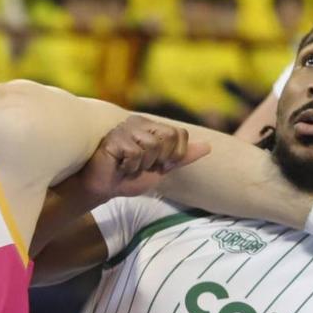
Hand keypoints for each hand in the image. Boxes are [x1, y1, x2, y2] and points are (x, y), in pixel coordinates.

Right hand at [77, 115, 209, 201]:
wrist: (103, 189)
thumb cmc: (129, 178)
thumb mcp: (161, 169)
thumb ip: (182, 157)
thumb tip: (209, 147)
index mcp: (151, 127)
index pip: (179, 133)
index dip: (174, 154)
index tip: (159, 165)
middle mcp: (139, 122)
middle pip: (167, 137)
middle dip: (159, 159)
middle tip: (142, 166)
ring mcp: (125, 128)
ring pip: (152, 146)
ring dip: (142, 165)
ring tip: (128, 166)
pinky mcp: (114, 139)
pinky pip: (135, 153)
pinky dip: (130, 167)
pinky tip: (119, 166)